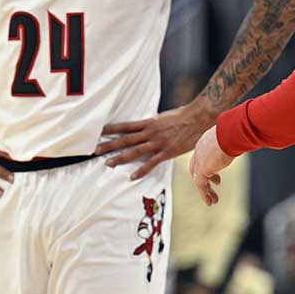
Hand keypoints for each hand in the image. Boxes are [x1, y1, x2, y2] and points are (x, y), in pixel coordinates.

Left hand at [98, 101, 218, 179]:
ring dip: (120, 158)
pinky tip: (131, 177)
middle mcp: (150, 132)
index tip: (98, 132)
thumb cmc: (182, 116)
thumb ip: (152, 125)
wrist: (198, 117)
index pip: (125, 126)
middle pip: (125, 139)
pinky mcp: (167, 152)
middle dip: (109, 145)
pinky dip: (141, 170)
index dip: (111, 129)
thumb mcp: (163, 118)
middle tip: (95, 150)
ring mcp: (158, 142)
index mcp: (148, 122)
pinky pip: (151, 163)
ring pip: (134, 151)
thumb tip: (143, 128)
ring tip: (107, 163)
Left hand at [189, 127, 233, 205]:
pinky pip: (200, 185)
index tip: (216, 171)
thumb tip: (252, 136)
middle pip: (196, 166)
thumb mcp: (236, 136)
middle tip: (216, 183)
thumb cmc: (237, 132)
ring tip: (213, 200)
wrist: (230, 134)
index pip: (202, 154)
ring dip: (206, 190)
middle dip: (205, 176)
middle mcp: (200, 150)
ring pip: (198, 178)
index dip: (208, 164)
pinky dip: (204, 194)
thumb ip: (238, 140)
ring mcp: (199, 160)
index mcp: (206, 141)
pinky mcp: (201, 170)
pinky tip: (210, 202)